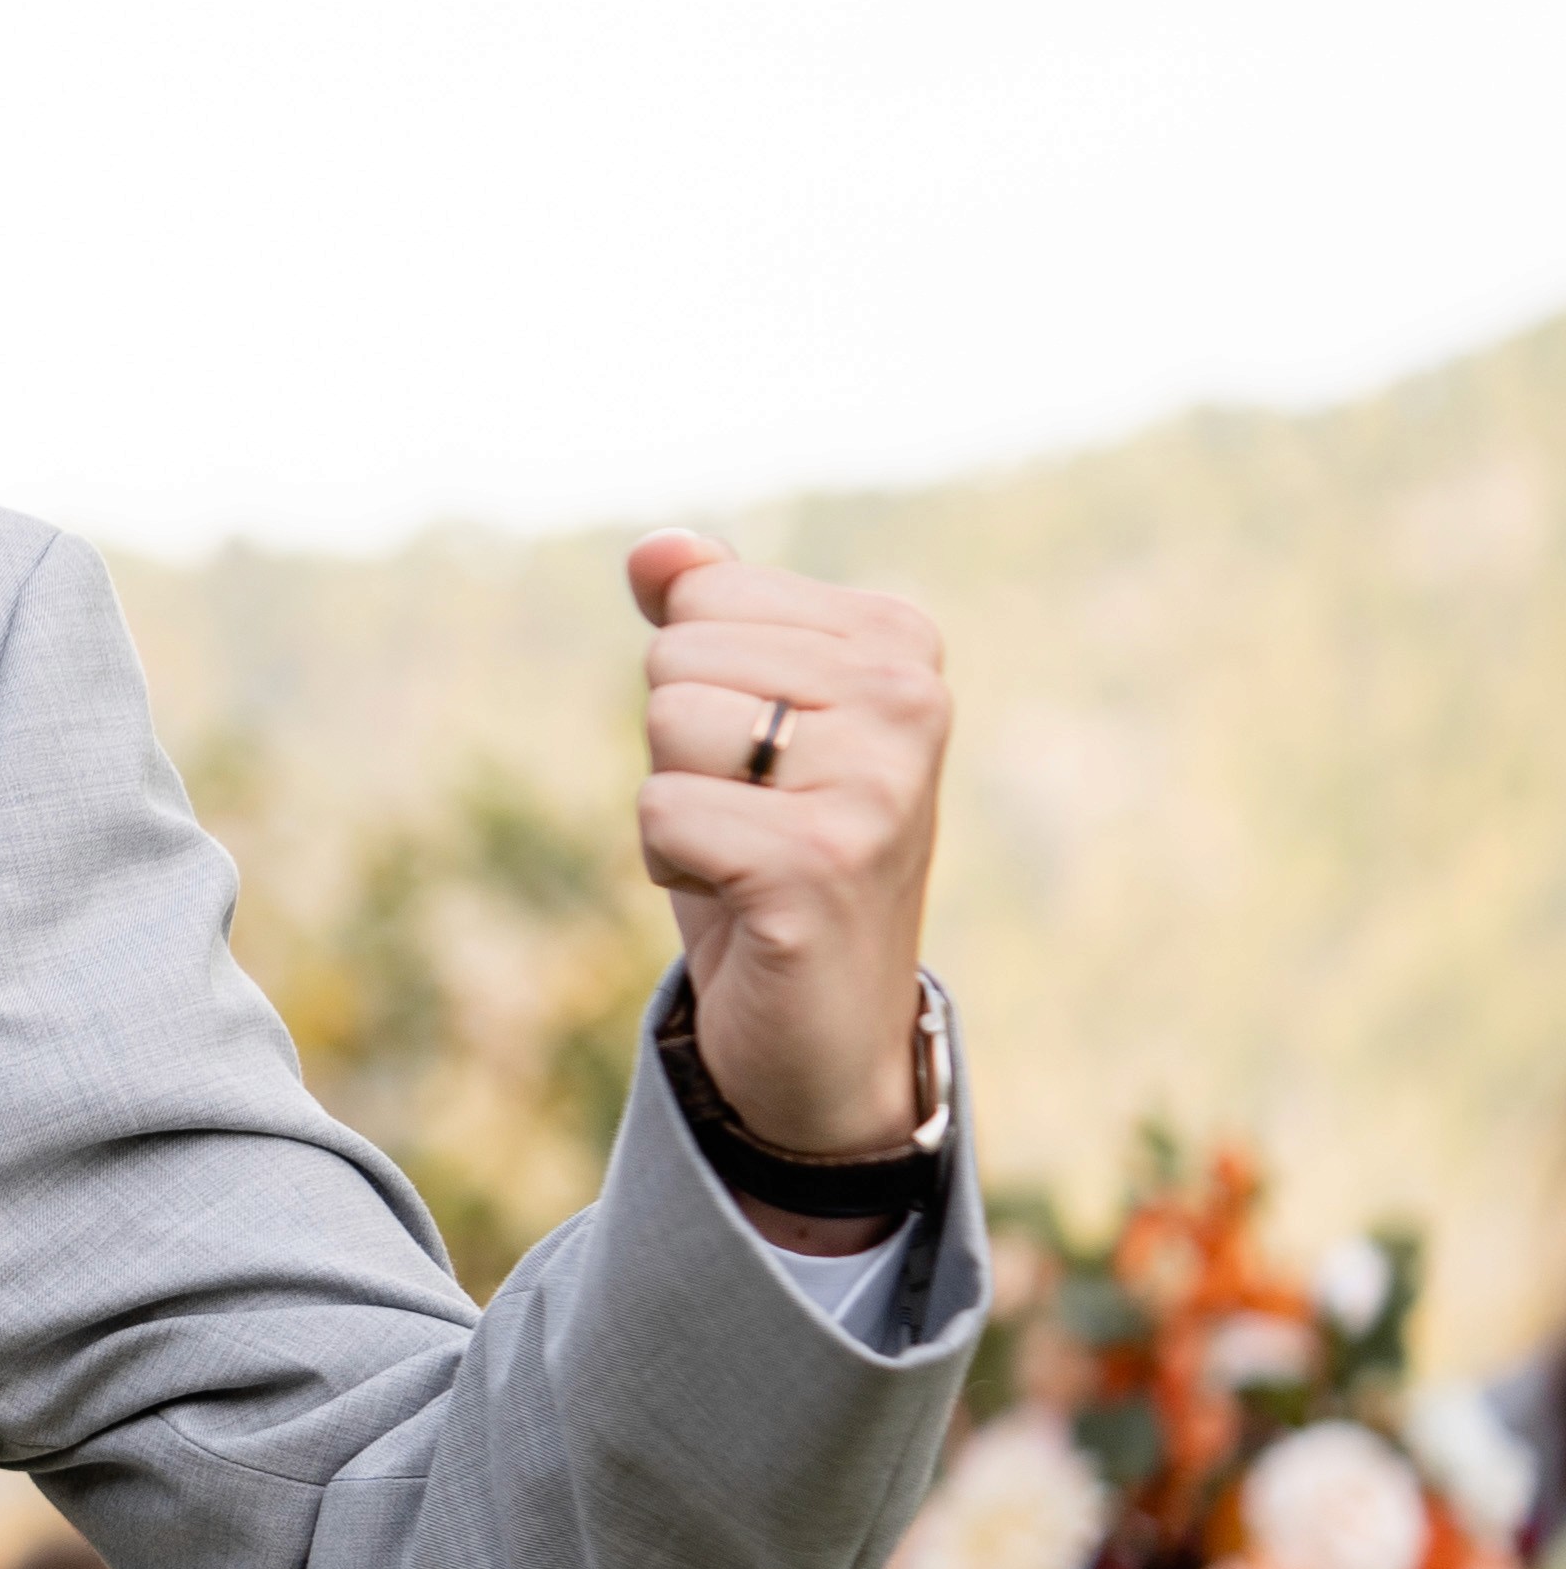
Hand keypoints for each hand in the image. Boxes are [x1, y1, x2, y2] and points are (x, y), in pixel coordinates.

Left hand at [623, 530, 948, 1180]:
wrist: (824, 1019)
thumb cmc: (768, 848)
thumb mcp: (732, 716)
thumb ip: (702, 617)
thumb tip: (656, 548)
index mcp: (898, 640)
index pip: (702, 596)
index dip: (696, 683)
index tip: (762, 755)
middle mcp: (910, 699)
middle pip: (676, 658)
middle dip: (678, 747)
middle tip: (750, 814)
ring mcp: (878, 783)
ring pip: (666, 727)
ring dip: (677, 804)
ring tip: (747, 853)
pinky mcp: (823, 864)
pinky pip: (662, 814)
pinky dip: (671, 865)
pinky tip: (741, 901)